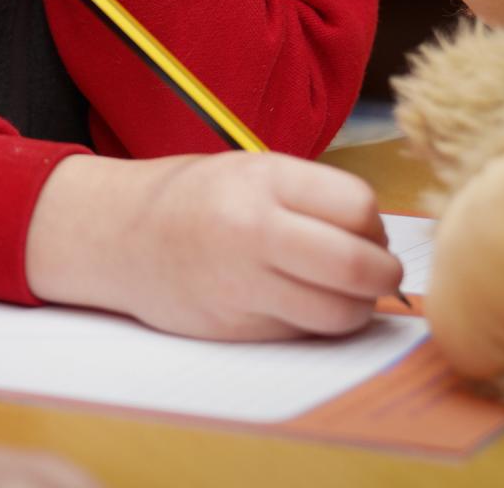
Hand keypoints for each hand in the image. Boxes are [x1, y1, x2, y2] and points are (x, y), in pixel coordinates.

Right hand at [24, 152, 401, 340]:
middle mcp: (253, 232)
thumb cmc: (194, 199)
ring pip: (339, 312)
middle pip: (357, 266)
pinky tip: (299, 302)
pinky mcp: (236, 328)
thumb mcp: (250, 170)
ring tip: (345, 293)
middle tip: (382, 274)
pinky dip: (316, 323)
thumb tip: (380, 240)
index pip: (358, 207)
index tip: (370, 233)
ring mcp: (243, 285)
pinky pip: (303, 332)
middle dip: (384, 275)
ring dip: (357, 308)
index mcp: (263, 180)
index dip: (376, 226)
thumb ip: (312, 197)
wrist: (119, 237)